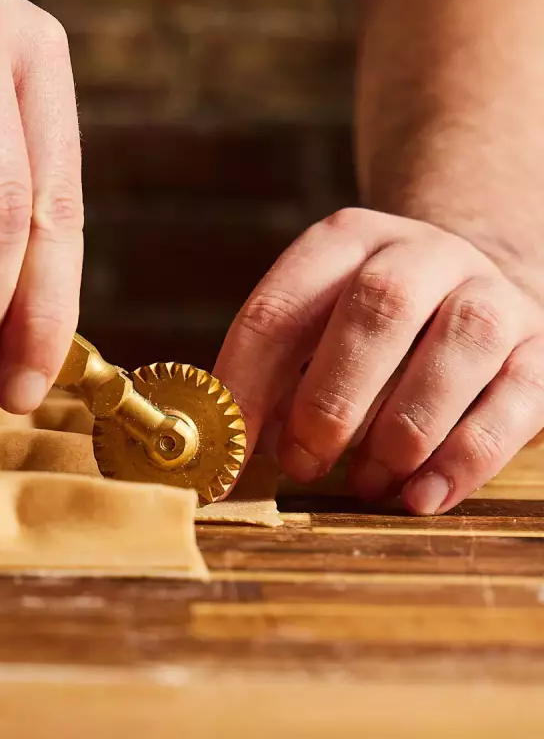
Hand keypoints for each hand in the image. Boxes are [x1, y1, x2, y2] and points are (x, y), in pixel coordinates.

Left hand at [214, 208, 543, 514]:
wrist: (475, 287)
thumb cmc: (376, 326)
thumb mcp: (317, 327)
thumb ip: (278, 377)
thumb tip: (236, 450)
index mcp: (344, 241)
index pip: (279, 308)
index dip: (243, 386)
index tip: (226, 454)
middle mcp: (420, 253)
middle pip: (376, 307)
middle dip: (330, 401)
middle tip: (303, 463)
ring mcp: (489, 293)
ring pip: (457, 345)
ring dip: (401, 431)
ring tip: (366, 482)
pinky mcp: (542, 345)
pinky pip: (516, 399)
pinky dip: (466, 457)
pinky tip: (422, 497)